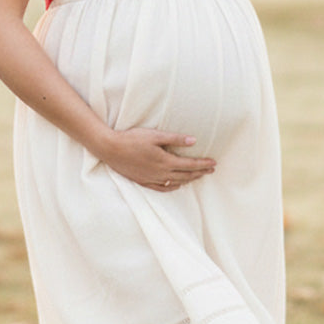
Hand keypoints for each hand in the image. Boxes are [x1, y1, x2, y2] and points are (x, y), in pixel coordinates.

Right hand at [99, 127, 215, 191]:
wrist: (110, 149)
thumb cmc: (132, 139)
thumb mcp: (155, 135)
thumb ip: (175, 139)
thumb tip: (193, 141)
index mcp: (165, 161)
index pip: (190, 164)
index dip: (203, 164)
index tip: (214, 163)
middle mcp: (160, 173)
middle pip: (185, 175)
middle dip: (200, 172)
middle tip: (211, 170)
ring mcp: (151, 179)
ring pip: (176, 182)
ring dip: (189, 180)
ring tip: (198, 176)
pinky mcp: (143, 181)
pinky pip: (162, 188)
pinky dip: (173, 186)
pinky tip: (177, 184)